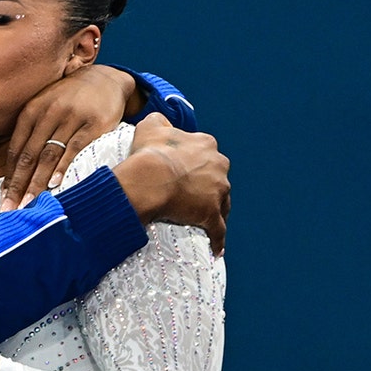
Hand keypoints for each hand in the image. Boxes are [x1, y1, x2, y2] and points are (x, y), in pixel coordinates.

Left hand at [2, 66, 139, 210]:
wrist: (105, 79)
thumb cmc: (70, 99)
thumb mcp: (45, 107)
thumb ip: (32, 133)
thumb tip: (16, 171)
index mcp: (31, 111)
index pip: (16, 149)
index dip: (9, 176)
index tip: (4, 198)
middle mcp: (48, 113)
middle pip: (28, 155)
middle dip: (18, 185)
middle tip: (10, 209)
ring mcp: (70, 117)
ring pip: (49, 155)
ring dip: (37, 182)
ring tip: (30, 204)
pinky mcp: (92, 123)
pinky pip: (74, 148)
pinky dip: (63, 168)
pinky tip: (56, 185)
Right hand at [114, 113, 230, 254]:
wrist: (149, 179)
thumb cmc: (149, 153)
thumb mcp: (150, 126)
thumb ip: (159, 121)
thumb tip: (162, 122)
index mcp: (206, 144)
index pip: (205, 154)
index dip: (194, 163)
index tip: (182, 171)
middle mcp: (218, 166)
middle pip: (217, 178)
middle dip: (207, 186)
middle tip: (188, 195)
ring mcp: (218, 192)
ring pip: (221, 203)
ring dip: (213, 210)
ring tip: (198, 219)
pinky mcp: (212, 214)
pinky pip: (218, 230)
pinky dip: (218, 240)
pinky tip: (216, 249)